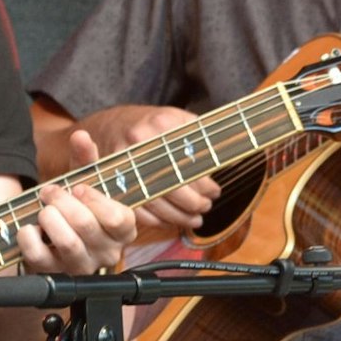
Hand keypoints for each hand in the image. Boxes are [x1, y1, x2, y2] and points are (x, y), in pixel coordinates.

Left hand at [18, 128, 138, 274]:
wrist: (52, 239)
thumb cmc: (76, 208)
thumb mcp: (84, 181)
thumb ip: (85, 158)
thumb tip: (80, 136)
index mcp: (123, 230)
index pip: (118, 218)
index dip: (95, 199)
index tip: (78, 187)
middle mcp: (108, 253)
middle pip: (87, 225)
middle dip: (62, 201)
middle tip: (49, 192)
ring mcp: (82, 267)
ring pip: (67, 243)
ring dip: (49, 218)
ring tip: (44, 209)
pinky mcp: (55, 276)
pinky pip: (40, 257)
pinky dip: (29, 237)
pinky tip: (29, 228)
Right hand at [79, 105, 219, 235]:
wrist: (112, 125)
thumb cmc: (152, 125)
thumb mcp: (178, 119)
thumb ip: (202, 137)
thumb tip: (228, 160)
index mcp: (162, 125)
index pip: (188, 162)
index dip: (205, 183)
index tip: (215, 191)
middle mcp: (141, 143)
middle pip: (172, 185)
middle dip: (194, 202)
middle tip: (206, 207)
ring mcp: (124, 164)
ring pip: (155, 201)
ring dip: (179, 217)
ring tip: (195, 219)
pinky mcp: (114, 183)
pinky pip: (137, 210)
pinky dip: (157, 220)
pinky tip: (171, 221)